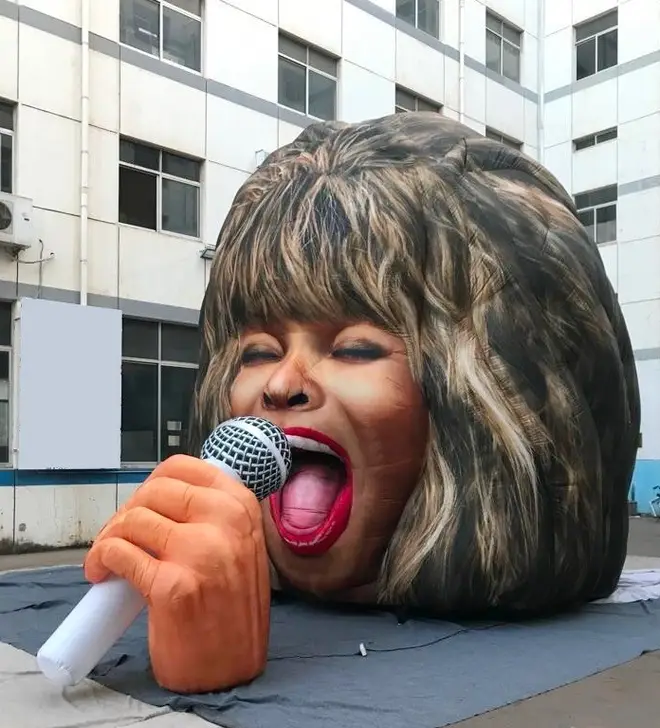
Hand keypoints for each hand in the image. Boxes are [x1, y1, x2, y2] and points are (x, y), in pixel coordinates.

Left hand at [83, 454, 270, 693]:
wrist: (231, 668)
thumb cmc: (231, 609)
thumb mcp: (238, 546)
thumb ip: (211, 516)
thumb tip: (157, 499)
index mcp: (241, 506)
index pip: (183, 467)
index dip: (151, 483)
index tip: (140, 503)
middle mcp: (226, 521)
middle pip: (154, 491)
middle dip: (126, 511)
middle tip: (119, 536)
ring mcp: (200, 551)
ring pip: (133, 519)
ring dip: (108, 537)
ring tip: (106, 559)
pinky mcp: (172, 585)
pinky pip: (119, 552)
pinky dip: (100, 559)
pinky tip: (101, 573)